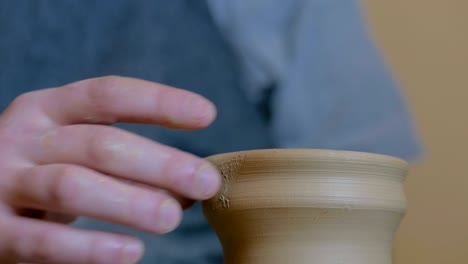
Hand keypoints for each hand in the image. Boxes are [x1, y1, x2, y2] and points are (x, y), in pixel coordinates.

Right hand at [0, 76, 220, 263]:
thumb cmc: (43, 168)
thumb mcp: (75, 151)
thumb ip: (127, 163)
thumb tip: (188, 186)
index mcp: (49, 109)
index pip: (108, 94)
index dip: (158, 102)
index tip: (206, 115)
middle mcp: (25, 137)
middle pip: (99, 144)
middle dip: (159, 162)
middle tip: (206, 183)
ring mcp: (4, 181)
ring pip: (72, 186)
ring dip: (129, 202)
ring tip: (172, 218)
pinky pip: (42, 240)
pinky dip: (89, 248)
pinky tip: (130, 252)